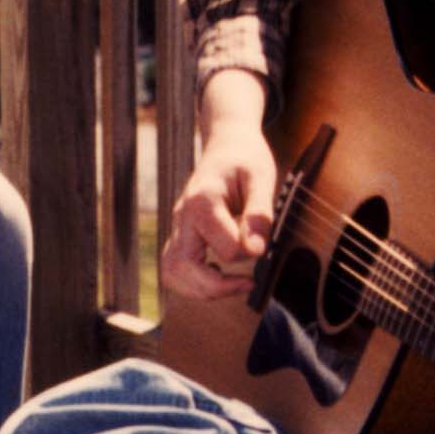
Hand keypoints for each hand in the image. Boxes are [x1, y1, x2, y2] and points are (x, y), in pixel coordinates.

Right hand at [162, 125, 279, 299]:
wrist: (227, 144)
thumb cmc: (246, 158)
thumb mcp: (262, 177)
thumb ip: (259, 213)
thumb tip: (255, 251)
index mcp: (202, 200)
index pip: (222, 248)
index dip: (248, 253)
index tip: (263, 245)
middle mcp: (183, 216)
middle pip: (182, 267)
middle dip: (216, 287)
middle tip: (248, 284)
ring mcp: (177, 226)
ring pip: (171, 273)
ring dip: (201, 289)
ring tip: (233, 284)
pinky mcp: (180, 235)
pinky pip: (174, 268)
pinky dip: (193, 283)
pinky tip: (219, 274)